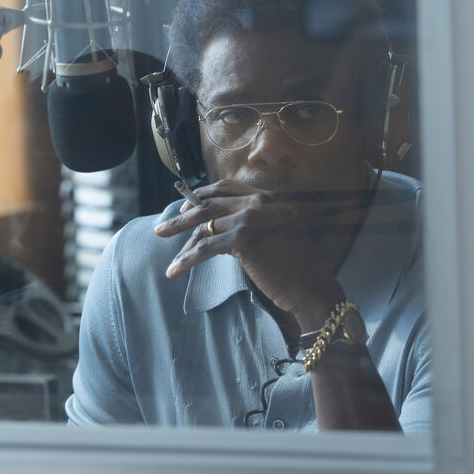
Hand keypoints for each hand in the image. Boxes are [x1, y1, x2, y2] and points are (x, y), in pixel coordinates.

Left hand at [154, 179, 357, 329]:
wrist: (311, 285)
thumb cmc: (296, 266)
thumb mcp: (275, 234)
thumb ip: (254, 224)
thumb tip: (219, 228)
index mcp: (266, 198)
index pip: (226, 188)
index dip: (201, 196)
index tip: (184, 207)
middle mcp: (257, 202)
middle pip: (209, 205)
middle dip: (181, 218)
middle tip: (162, 228)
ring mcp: (249, 218)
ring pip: (204, 228)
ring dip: (182, 245)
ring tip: (169, 260)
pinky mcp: (242, 239)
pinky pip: (204, 248)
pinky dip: (186, 260)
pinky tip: (175, 270)